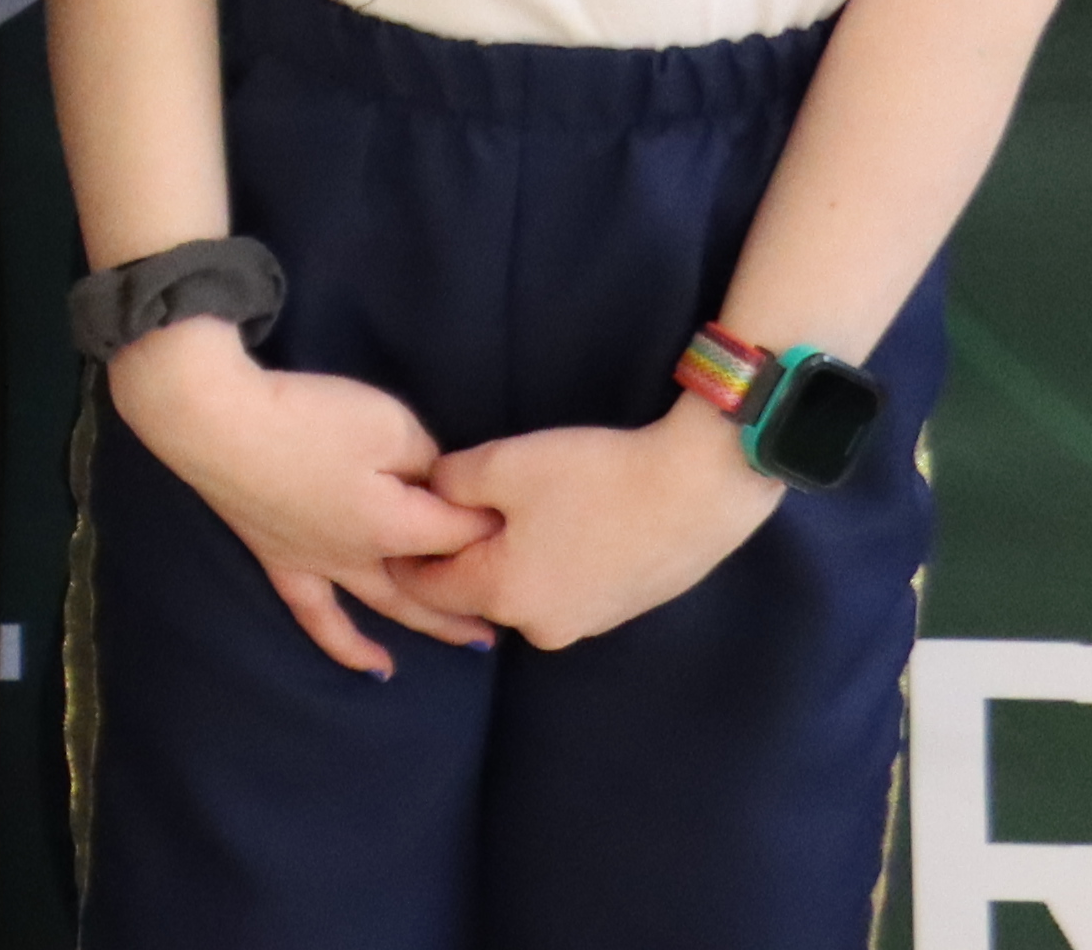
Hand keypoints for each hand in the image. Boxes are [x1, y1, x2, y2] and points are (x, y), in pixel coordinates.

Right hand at [106, 327, 497, 676]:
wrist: (214, 420)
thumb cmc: (305, 418)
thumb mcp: (387, 423)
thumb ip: (425, 458)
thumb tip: (437, 481)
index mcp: (398, 525)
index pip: (462, 531)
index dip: (491, 520)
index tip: (518, 511)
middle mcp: (367, 557)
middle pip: (439, 582)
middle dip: (482, 590)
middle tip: (521, 602)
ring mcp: (323, 564)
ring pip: (390, 607)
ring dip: (436, 625)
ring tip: (476, 648)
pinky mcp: (281, 560)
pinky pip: (318, 616)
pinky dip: (347, 646)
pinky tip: (373, 669)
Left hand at [406, 404, 783, 649]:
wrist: (698, 490)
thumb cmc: (593, 476)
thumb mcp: (502, 464)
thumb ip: (448, 484)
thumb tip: (429, 495)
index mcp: (503, 596)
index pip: (425, 588)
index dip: (403, 552)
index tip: (394, 521)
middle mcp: (541, 627)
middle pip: (474, 592)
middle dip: (458, 553)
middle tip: (456, 504)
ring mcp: (585, 626)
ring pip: (520, 590)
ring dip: (506, 557)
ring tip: (515, 507)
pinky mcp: (619, 612)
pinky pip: (560, 588)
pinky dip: (547, 562)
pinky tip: (562, 520)